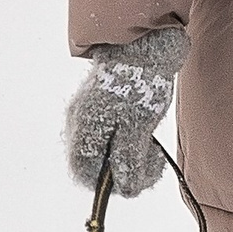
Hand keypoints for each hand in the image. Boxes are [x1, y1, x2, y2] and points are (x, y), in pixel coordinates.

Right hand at [64, 27, 187, 197]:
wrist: (147, 43)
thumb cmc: (141, 83)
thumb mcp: (139, 126)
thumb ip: (128, 158)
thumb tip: (124, 188)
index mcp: (84, 127)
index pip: (83, 171)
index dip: (108, 184)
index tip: (135, 180)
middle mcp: (80, 122)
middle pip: (95, 163)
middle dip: (124, 170)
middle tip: (152, 162)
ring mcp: (89, 114)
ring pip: (105, 150)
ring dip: (129, 157)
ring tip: (153, 148)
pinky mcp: (102, 107)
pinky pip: (110, 136)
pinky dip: (128, 142)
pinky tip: (146, 135)